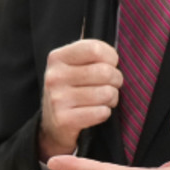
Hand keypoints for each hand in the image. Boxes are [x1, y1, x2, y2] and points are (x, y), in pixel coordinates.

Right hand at [38, 38, 122, 160]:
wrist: (52, 124)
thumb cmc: (70, 89)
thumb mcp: (72, 65)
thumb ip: (89, 52)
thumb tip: (109, 46)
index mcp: (57, 57)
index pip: (95, 48)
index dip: (111, 57)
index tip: (111, 64)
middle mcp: (54, 76)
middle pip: (105, 72)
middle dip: (116, 80)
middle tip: (112, 85)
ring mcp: (57, 98)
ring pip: (106, 93)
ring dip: (112, 98)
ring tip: (105, 99)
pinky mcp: (64, 119)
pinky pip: (101, 113)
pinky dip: (105, 113)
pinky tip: (96, 111)